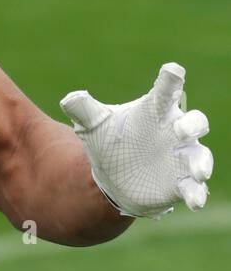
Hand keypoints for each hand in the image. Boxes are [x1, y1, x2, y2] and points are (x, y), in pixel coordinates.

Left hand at [61, 62, 212, 217]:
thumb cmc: (108, 141)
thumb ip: (83, 110)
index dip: (171, 80)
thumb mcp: (92, 125)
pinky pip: (195, 188)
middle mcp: (175, 132)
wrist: (112, 177)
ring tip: (198, 170)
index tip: (173, 70)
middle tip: (181, 129)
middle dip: (193, 125)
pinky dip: (197, 193)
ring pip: (200, 156)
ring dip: (201, 163)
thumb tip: (70, 98)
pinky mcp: (182, 184)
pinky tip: (194, 200)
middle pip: (195, 122)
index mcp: (154, 111)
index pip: (165, 92)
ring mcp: (182, 158)